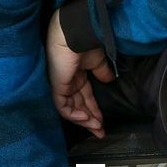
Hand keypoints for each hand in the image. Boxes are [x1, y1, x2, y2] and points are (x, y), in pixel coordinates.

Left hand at [46, 9, 112, 138]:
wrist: (78, 33)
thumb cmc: (87, 42)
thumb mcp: (98, 61)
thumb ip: (102, 72)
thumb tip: (109, 80)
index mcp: (77, 76)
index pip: (85, 98)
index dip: (94, 111)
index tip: (103, 124)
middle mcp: (69, 82)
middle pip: (78, 107)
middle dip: (90, 121)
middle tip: (100, 133)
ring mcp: (62, 85)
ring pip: (71, 109)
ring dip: (84, 120)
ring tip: (97, 127)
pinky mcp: (57, 86)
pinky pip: (63, 107)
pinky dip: (74, 115)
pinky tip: (86, 119)